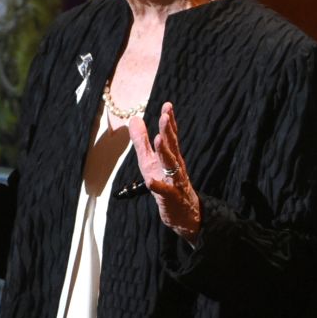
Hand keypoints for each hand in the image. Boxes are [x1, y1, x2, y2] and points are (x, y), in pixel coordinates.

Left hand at [129, 102, 201, 243]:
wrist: (182, 212)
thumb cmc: (165, 182)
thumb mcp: (150, 160)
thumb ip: (142, 141)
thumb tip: (134, 119)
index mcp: (171, 156)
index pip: (171, 136)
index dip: (169, 121)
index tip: (167, 105)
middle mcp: (175, 166)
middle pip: (172, 146)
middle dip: (168, 131)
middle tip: (165, 116)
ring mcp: (174, 181)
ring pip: (171, 165)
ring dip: (164, 152)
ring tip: (158, 139)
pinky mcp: (170, 197)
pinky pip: (163, 190)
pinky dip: (157, 185)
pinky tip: (149, 180)